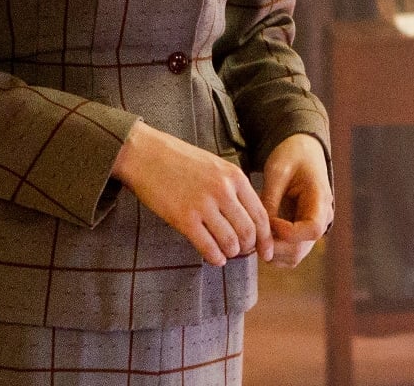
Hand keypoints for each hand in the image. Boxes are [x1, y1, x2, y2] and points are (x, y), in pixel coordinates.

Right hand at [112, 121, 271, 266]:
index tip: (267, 251)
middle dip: (249, 247)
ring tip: (227, 254)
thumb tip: (248, 216)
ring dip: (231, 253)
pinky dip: (214, 257)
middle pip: (248, 231)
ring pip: (230, 241)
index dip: (266, 237)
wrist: (146, 155)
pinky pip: (207, 246)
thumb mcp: (216, 166)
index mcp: (234, 177)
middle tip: (244, 253)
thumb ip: (233, 188)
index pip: (260, 214)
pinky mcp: (183, 218)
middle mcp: (223, 191)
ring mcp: (203, 205)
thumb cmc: (181, 160)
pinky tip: (215, 259)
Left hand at [261, 134, 334, 267]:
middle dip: (273, 246)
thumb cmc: (291, 156)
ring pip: (293, 256)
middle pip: (301, 249)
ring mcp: (312, 228)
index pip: (312, 229)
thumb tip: (260, 230)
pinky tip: (260, 234)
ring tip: (255, 232)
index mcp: (321, 199)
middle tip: (254, 232)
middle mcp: (321, 218)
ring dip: (271, 250)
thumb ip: (269, 200)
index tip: (269, 222)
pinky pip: (288, 252)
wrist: (302, 151)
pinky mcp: (302, 232)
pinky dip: (272, 249)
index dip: (288, 233)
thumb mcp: (277, 172)